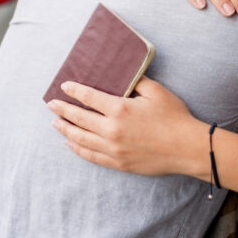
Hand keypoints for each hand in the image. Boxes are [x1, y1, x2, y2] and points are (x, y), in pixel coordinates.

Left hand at [46, 76, 205, 176]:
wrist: (187, 148)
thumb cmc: (174, 117)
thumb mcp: (156, 91)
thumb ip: (137, 81)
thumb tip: (123, 74)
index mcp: (120, 109)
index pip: (89, 97)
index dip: (74, 91)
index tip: (64, 86)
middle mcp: (112, 130)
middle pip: (79, 118)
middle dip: (63, 110)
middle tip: (51, 104)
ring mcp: (113, 149)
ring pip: (81, 139)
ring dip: (66, 129)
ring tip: (55, 123)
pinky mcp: (118, 163)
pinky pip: (91, 156)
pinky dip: (78, 149)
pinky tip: (70, 144)